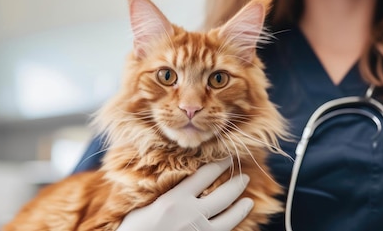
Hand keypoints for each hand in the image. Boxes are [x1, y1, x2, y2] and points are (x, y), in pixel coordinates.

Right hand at [116, 159, 252, 230]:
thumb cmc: (135, 230)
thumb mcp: (145, 206)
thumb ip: (164, 193)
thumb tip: (179, 181)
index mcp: (175, 200)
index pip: (204, 176)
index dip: (219, 165)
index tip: (228, 158)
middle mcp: (191, 215)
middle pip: (223, 196)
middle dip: (236, 184)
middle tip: (244, 177)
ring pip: (229, 219)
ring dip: (241, 208)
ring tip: (248, 202)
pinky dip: (231, 227)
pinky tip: (234, 224)